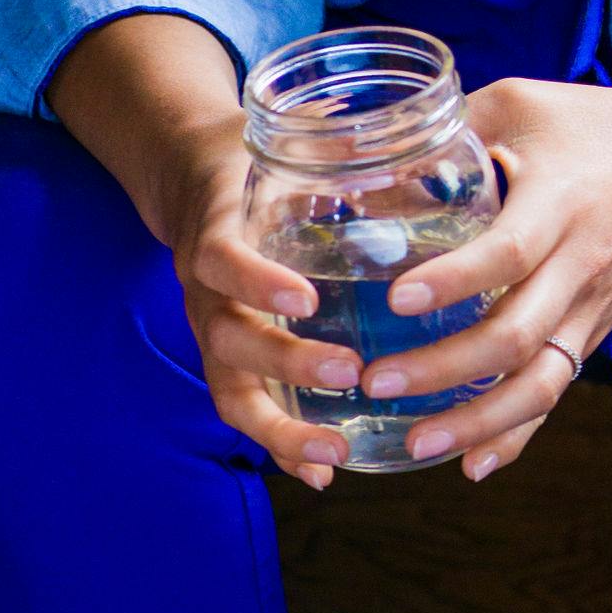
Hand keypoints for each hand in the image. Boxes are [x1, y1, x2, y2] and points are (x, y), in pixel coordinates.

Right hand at [165, 114, 385, 490]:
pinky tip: (326, 474)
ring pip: (234, 392)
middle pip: (230, 341)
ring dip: (284, 429)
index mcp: (218, 236)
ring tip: (337, 454)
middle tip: (352, 370)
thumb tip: (418, 138)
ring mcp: (216, 333)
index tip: (306, 298)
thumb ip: (337, 150)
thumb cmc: (259, 166)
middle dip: (288, 364)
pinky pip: (249, 411)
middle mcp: (208, 294)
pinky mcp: (231, 362)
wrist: (193, 179)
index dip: (258, 281)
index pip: (223, 260)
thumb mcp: (284, 150)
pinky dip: (283, 447)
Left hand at [353, 65, 611, 476]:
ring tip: (415, 442)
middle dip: (444, 369)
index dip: (453, 280)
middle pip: (517, 335)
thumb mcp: (523, 105)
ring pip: (540, 380)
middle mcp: (582, 263)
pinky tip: (473, 465)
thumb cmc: (599, 121)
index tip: (397, 299)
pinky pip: (556, 388)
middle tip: (376, 381)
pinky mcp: (596, 327)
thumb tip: (361, 155)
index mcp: (561, 202)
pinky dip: (517, 434)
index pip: (509, 252)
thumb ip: (449, 130)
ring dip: (478, 420)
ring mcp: (594, 304)